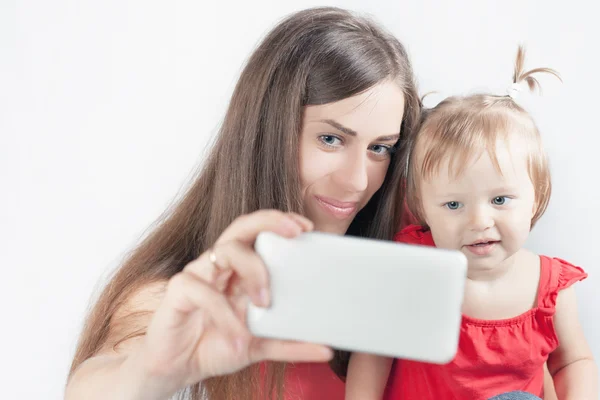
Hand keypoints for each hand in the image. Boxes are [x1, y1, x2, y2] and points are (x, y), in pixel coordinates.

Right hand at [137, 210, 332, 395]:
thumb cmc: (216, 345)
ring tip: (265, 303)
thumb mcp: (260, 346)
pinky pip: (201, 291)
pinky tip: (238, 336)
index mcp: (239, 270)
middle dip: (269, 222)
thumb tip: (326, 350)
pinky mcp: (178, 292)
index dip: (280, 222)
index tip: (307, 227)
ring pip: (224, 251)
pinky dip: (224, 313)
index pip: (259, 232)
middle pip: (241, 227)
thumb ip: (290, 344)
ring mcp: (197, 275)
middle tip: (295, 233)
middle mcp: (219, 265)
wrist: (177, 369)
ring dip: (252, 271)